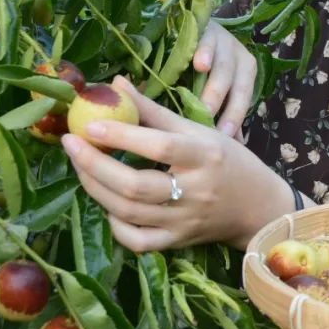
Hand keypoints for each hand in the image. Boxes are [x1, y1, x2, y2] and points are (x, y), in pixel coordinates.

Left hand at [61, 76, 291, 251]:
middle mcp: (196, 191)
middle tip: (71, 144)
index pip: (161, 147)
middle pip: (136, 186)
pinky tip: (108, 204)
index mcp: (206, 155)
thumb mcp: (199, 130)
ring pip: (129, 212)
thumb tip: (116, 85)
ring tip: (81, 166)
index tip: (90, 124)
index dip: (123, 136)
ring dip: (96, 189)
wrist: (257, 205)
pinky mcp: (178, 242)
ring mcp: (185, 221)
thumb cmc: (228, 160)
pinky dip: (115, 224)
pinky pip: (137, 240)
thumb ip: (155, 111)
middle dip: (95, 166)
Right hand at [193, 20, 255, 140]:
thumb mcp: (218, 87)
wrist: (193, 26)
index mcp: (245, 71)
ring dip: (214, 86)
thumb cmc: (206, 67)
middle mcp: (238, 55)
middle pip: (235, 83)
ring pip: (223, 66)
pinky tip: (200, 65)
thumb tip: (233, 146)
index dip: (234, 117)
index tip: (225, 137)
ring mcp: (222, 39)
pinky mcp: (205, 27)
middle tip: (210, 125)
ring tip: (204, 104)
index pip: (243, 98)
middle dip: (223, 106)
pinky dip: (205, 53)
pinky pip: (207, 41)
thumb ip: (224, 112)